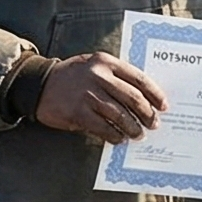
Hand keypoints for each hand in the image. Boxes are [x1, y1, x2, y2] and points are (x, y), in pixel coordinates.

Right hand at [34, 54, 167, 144]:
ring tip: (138, 135)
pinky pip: (102, 127)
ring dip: (132, 127)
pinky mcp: (77, 112)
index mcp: (106, 62)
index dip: (155, 94)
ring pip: (119, 115)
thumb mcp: (94, 66)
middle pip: (132, 98)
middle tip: (154, 124)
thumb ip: (116, 77)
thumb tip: (143, 99)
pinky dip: (113, 135)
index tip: (164, 106)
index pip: (139, 78)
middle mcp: (98, 76)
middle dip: (147, 113)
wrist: (38, 83)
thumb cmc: (73, 77)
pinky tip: (119, 139)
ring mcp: (87, 94)